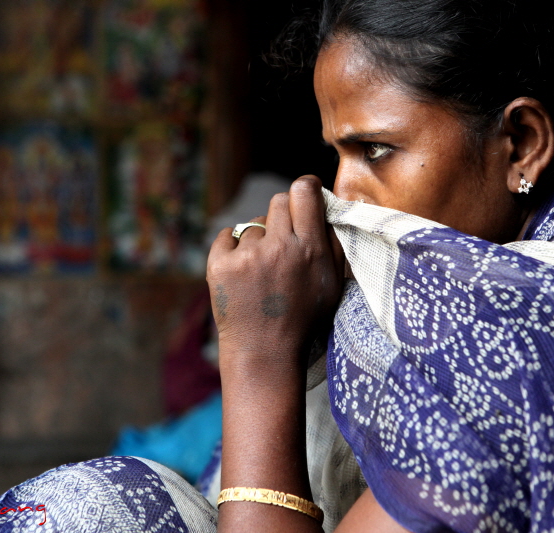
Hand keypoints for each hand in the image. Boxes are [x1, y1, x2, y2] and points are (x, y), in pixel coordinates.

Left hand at [206, 176, 344, 380]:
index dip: (306, 188)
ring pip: (254, 223)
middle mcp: (279, 247)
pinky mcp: (219, 265)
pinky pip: (227, 235)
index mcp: (310, 249)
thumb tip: (328, 210)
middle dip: (284, 216)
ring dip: (260, 239)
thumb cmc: (304, 320)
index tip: (306, 193)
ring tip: (263, 270)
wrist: (265, 354)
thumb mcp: (333, 285)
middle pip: (279, 201)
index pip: (304, 192)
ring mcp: (247, 256)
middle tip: (284, 240)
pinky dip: (233, 248)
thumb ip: (334, 245)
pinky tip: (243, 272)